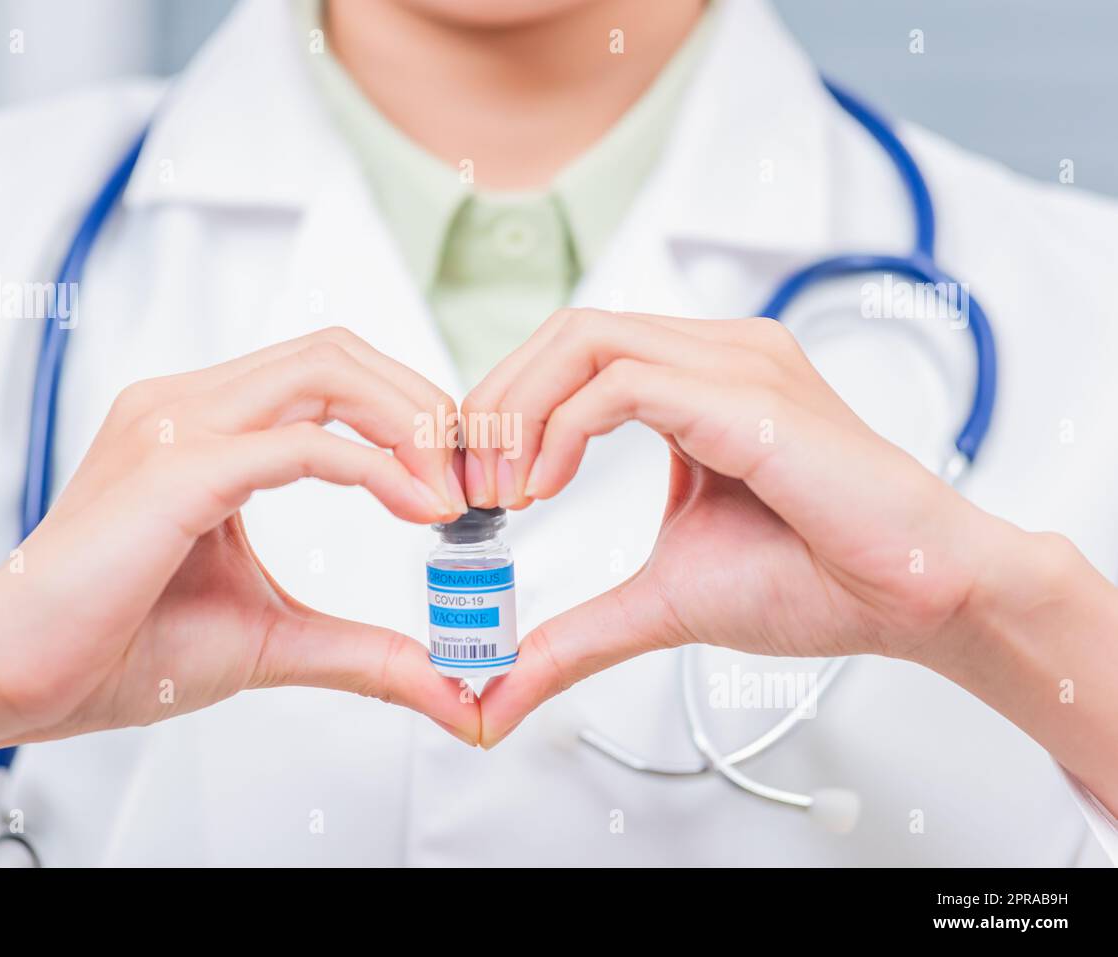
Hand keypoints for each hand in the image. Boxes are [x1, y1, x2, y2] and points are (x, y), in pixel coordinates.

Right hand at [0, 328, 474, 746]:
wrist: (17, 677)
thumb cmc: (120, 647)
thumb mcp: (272, 635)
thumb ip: (361, 646)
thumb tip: (443, 683)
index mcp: (205, 426)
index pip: (329, 372)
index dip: (407, 409)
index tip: (457, 476)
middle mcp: (189, 406)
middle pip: (338, 351)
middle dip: (422, 403)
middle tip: (471, 474)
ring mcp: (178, 426)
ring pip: (326, 369)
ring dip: (408, 419)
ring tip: (451, 490)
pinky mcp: (177, 470)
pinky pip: (300, 440)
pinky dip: (373, 466)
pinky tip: (417, 508)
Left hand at [460, 308, 998, 743]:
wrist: (914, 596)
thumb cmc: (814, 583)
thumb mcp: (660, 602)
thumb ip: (579, 631)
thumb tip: (502, 691)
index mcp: (696, 382)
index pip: (571, 356)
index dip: (505, 410)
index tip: (474, 487)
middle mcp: (713, 354)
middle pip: (564, 332)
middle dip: (494, 404)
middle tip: (468, 486)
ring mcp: (733, 362)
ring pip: (583, 338)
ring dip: (518, 412)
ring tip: (502, 492)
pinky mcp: (744, 392)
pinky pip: (620, 381)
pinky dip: (561, 430)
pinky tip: (546, 488)